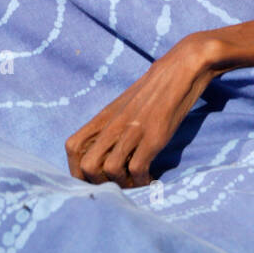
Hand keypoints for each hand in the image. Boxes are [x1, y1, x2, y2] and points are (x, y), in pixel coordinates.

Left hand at [66, 34, 218, 187]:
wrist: (181, 68)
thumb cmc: (154, 89)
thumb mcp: (125, 105)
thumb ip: (112, 126)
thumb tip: (103, 153)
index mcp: (104, 117)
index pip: (72, 147)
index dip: (76, 169)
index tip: (94, 178)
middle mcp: (114, 124)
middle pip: (87, 166)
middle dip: (99, 184)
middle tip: (116, 184)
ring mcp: (133, 130)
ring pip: (109, 170)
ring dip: (122, 184)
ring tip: (135, 182)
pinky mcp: (154, 136)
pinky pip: (137, 169)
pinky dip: (143, 181)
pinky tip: (150, 178)